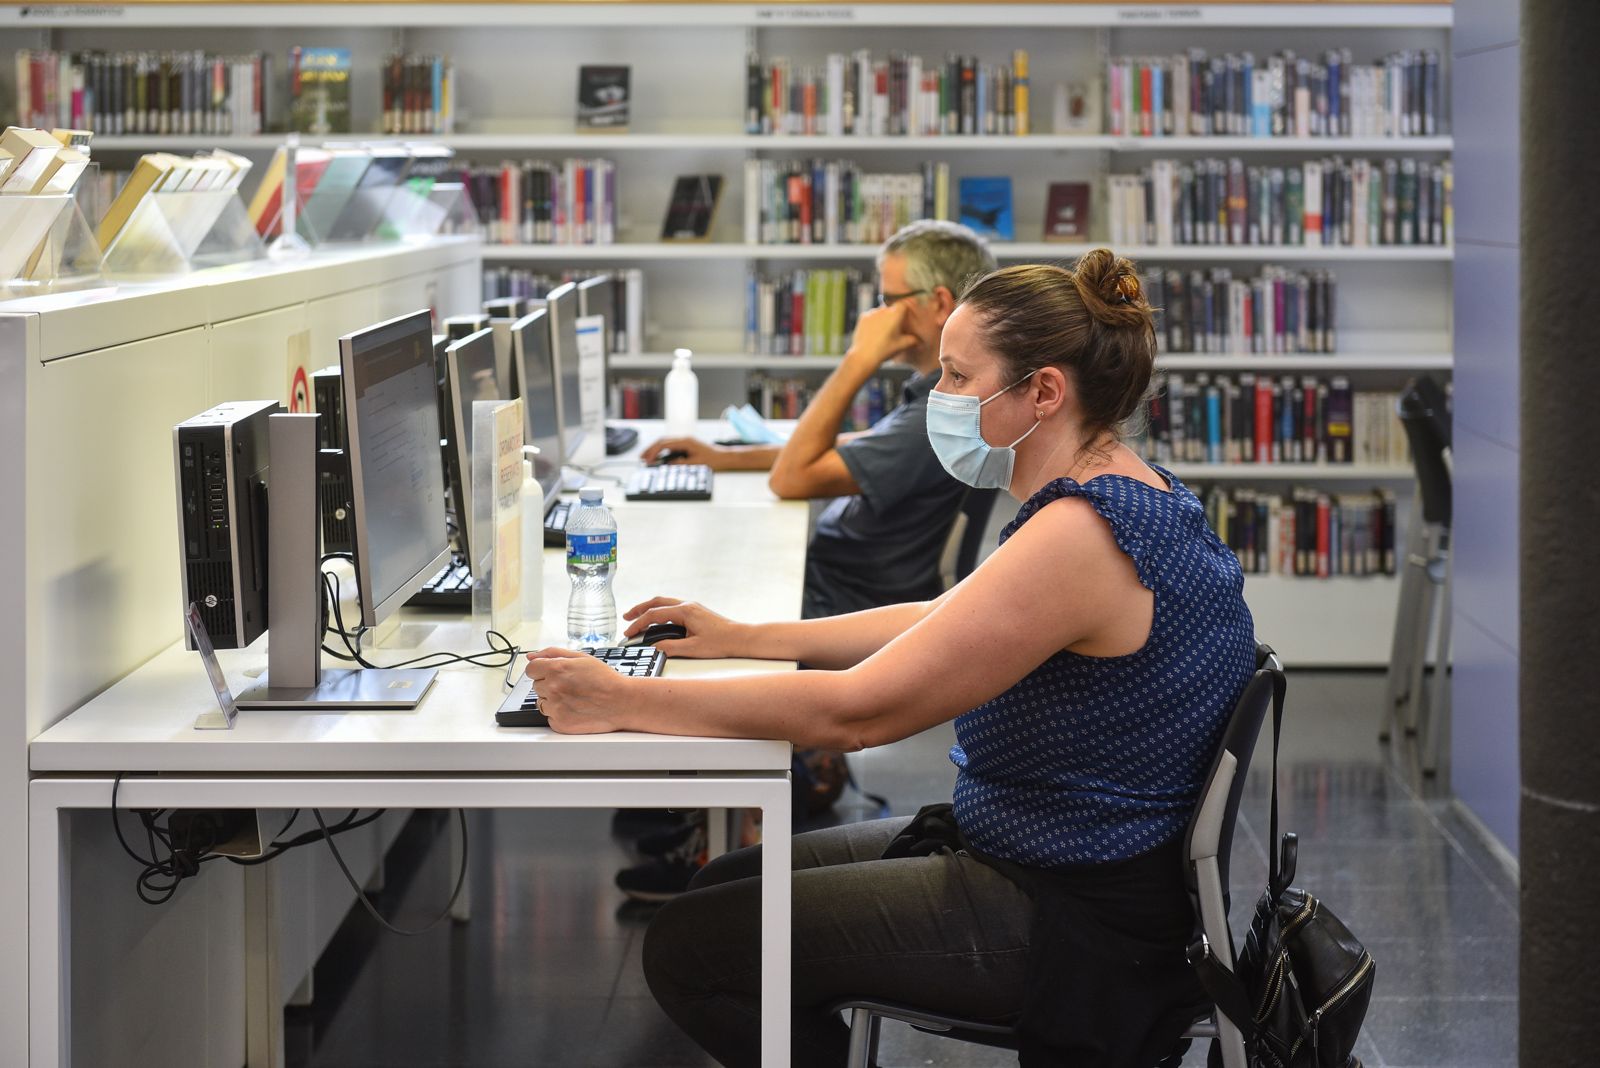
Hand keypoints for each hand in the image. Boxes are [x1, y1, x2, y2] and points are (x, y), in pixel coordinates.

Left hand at [523, 648, 630, 733]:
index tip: (552, 674)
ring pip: (542, 703)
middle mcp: (553, 688)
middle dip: (550, 685)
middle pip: (537, 686)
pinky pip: (550, 718)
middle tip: (571, 686)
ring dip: (553, 701)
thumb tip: (531, 656)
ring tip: (574, 699)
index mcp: (556, 669)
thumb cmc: (605, 680)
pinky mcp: (560, 724)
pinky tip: (575, 709)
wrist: (622, 702)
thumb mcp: (581, 658)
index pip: (531, 670)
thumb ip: (552, 653)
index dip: (542, 671)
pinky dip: (560, 715)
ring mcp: (556, 707)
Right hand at [622, 597, 746, 658]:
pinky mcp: (696, 612)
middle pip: (657, 602)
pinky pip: (673, 607)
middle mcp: (688, 605)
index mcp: (685, 611)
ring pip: (665, 603)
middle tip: (626, 618)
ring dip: (650, 609)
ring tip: (638, 618)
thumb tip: (654, 648)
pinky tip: (658, 620)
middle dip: (640, 609)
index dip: (639, 624)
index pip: (654, 615)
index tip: (629, 632)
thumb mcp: (693, 648)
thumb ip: (671, 648)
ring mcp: (693, 607)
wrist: (741, 638)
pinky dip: (660, 611)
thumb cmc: (722, 642)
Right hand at [638, 436, 730, 469]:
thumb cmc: (713, 460)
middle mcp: (684, 439)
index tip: (647, 459)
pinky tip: (658, 457)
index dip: (653, 452)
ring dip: (655, 449)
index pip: (664, 444)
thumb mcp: (696, 463)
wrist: (724, 457)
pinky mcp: (686, 446)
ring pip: (665, 443)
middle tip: (641, 458)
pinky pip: (670, 446)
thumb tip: (668, 464)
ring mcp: (685, 442)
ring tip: (646, 457)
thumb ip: (681, 463)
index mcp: (685, 442)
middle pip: (662, 441)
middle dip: (651, 449)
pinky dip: (662, 451)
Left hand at [844, 302, 918, 369]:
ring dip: (883, 319)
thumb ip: (913, 340)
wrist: (864, 355)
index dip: (905, 310)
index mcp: (895, 314)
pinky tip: (874, 333)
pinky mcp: (862, 317)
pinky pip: (871, 316)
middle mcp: (883, 310)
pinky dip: (873, 321)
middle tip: (895, 329)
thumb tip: (919, 340)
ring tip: (883, 333)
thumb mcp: (902, 345)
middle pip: (892, 308)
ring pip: (881, 312)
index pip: (903, 305)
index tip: (905, 318)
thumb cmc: (885, 350)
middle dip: (894, 316)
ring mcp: (872, 312)